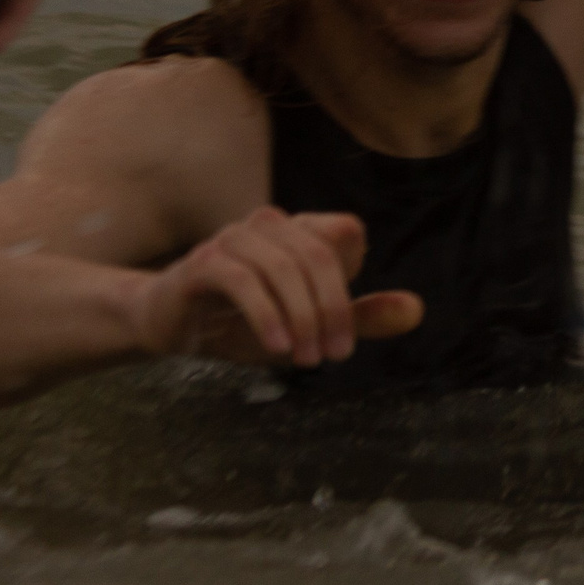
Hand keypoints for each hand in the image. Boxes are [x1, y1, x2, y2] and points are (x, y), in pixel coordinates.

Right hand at [132, 208, 421, 368]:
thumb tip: (417, 310)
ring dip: (302, 317)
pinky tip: (278, 347)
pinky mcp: (202, 262)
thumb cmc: (241, 323)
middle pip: (320, 254)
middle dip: (333, 309)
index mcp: (299, 230)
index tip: (346, 332)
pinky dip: (267, 315)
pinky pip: (242, 280)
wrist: (166, 326)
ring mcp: (233, 239)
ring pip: (284, 267)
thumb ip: (359, 316)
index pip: (347, 233)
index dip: (352, 279)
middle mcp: (269, 225)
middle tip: (335, 355)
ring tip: (307, 359)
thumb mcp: (306, 325)